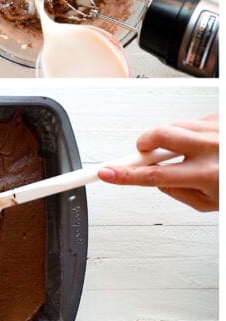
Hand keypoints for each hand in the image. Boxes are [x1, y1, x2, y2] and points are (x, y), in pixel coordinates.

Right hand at [99, 113, 218, 211]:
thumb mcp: (213, 204)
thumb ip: (180, 194)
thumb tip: (157, 182)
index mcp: (208, 175)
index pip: (154, 176)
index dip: (125, 175)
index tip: (106, 173)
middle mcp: (210, 148)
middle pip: (157, 136)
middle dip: (143, 144)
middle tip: (142, 153)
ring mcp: (214, 129)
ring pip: (172, 126)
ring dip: (169, 140)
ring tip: (185, 153)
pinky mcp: (216, 117)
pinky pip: (190, 122)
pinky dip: (190, 133)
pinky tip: (204, 145)